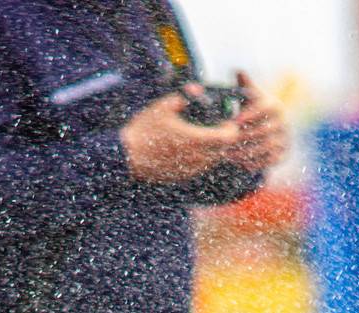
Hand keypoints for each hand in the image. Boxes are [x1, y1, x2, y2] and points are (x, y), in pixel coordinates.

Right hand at [120, 91, 239, 183]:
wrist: (127, 158)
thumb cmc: (144, 131)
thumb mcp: (163, 107)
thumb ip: (184, 97)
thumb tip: (196, 89)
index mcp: (195, 140)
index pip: (228, 137)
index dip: (230, 129)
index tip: (226, 122)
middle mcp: (196, 158)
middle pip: (223, 151)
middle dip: (223, 139)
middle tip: (218, 128)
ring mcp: (190, 170)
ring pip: (213, 161)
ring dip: (213, 150)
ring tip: (203, 137)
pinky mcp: (183, 178)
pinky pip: (200, 168)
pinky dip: (200, 159)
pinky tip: (189, 149)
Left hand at [226, 71, 288, 172]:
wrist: (267, 130)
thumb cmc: (253, 110)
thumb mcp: (249, 97)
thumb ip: (244, 85)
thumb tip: (238, 70)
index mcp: (275, 106)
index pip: (264, 109)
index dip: (249, 115)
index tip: (234, 121)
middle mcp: (284, 123)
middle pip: (264, 131)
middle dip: (244, 137)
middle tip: (227, 142)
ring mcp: (285, 139)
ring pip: (266, 147)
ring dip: (247, 152)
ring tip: (230, 155)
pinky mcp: (283, 154)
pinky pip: (270, 161)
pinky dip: (255, 163)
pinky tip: (241, 163)